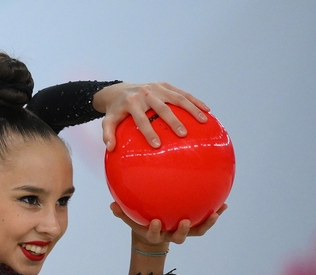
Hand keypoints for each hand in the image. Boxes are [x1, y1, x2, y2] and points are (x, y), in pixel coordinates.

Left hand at [93, 82, 209, 150]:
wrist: (120, 90)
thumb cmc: (116, 110)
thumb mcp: (108, 121)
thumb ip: (108, 134)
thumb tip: (110, 148)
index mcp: (132, 103)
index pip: (141, 119)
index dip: (148, 132)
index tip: (157, 145)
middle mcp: (145, 93)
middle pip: (162, 108)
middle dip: (173, 121)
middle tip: (183, 134)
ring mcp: (157, 87)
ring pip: (177, 97)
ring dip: (191, 109)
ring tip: (203, 121)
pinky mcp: (165, 85)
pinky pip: (182, 93)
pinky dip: (195, 101)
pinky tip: (207, 110)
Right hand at [110, 202, 226, 245]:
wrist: (155, 231)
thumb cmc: (141, 221)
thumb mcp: (130, 218)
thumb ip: (122, 213)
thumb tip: (111, 205)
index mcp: (156, 234)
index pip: (154, 235)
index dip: (154, 231)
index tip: (155, 222)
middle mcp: (171, 235)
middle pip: (179, 237)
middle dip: (182, 231)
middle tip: (184, 221)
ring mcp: (184, 231)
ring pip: (197, 231)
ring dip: (207, 224)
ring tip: (216, 213)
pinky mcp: (194, 226)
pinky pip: (206, 221)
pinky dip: (215, 214)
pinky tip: (224, 204)